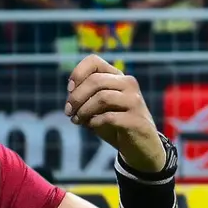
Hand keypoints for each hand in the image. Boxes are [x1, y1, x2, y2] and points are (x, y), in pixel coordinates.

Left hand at [65, 55, 165, 171]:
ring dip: (84, 110)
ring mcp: (134, 101)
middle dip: (76, 97)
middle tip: (68, 111)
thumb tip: (71, 95)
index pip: (94, 61)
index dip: (77, 73)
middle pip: (95, 81)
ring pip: (102, 97)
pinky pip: (109, 117)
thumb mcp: (98, 107)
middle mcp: (128, 84)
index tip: (69, 89)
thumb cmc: (116, 123)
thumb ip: (86, 97)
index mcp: (118, 77)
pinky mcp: (136, 120)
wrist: (139, 146)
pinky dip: (95, 122)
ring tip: (77, 120)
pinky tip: (92, 126)